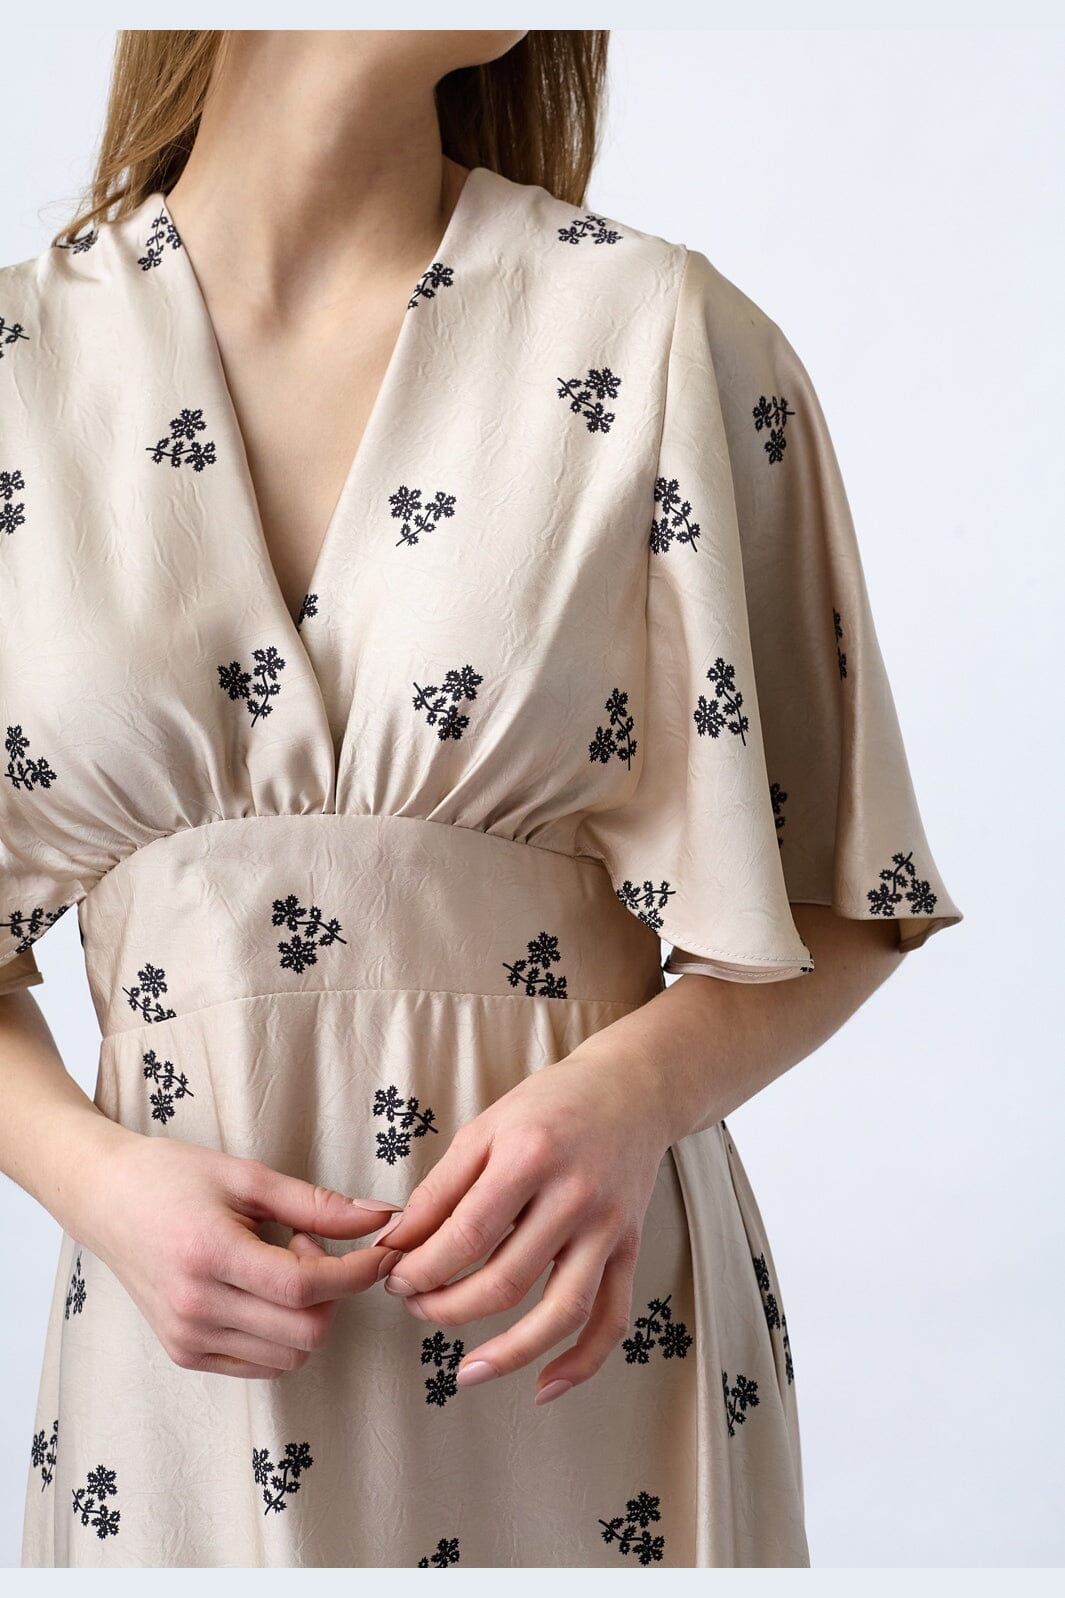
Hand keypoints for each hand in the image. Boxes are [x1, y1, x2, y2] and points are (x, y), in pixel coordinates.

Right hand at [79, 1128, 404, 1378]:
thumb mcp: (248, 1177)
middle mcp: (196, 1308)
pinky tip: (265, 1291)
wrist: (105, 1199)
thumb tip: (380, 1218)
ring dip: (309, 1314)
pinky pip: (262, 1365)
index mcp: (210, 1255)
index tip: (384, 1250)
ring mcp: (188, 1339)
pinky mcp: (185, 1354)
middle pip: (306, 1332)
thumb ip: (316, 1205)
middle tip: (313, 1246)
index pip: (305, 1287)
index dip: (358, 1273)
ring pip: (289, 1356)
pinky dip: (283, 1335)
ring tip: (283, 1265)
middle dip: (334, 1293)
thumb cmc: (174, 1177)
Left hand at [372, 1043, 673, 1404]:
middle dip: (447, 1306)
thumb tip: (397, 1244)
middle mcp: (574, 1197)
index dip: (422, 1268)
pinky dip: (581, 1363)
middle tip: (415, 1306)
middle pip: (505, 1281)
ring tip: (464, 1372)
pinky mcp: (629, 1249)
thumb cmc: (550, 1104)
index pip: (466, 1235)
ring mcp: (607, 1228)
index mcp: (530, 1158)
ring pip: (559, 1313)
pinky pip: (610, 1319)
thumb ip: (441, 1188)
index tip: (394, 1279)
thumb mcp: (486, 1128)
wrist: (631, 1089)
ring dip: (508, 1353)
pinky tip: (544, 1387)